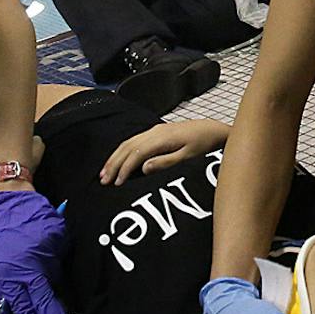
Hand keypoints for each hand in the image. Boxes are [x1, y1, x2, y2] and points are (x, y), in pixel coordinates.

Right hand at [0, 189, 73, 313]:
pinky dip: (3, 308)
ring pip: (9, 307)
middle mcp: (10, 278)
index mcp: (29, 270)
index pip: (46, 304)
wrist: (2, 199)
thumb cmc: (33, 215)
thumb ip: (54, 266)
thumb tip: (54, 284)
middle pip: (26, 312)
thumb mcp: (55, 239)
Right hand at [99, 119, 229, 184]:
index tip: (116, 183)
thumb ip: (166, 162)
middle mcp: (154, 133)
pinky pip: (133, 141)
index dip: (124, 169)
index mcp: (161, 139)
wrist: (211, 130)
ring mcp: (153, 131)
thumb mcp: (187, 157)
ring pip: (127, 143)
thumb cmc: (202, 145)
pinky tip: (118, 160)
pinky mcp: (154, 133)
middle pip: (127, 148)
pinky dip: (122, 151)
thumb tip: (143, 169)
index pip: (136, 155)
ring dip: (115, 158)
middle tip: (103, 180)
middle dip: (113, 164)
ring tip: (105, 172)